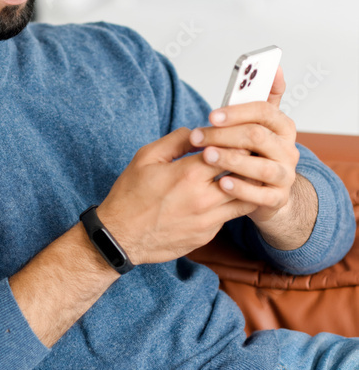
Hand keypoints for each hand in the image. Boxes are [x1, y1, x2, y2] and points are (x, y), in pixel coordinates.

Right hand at [97, 126, 258, 265]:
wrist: (120, 237)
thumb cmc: (130, 196)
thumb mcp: (146, 157)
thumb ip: (176, 140)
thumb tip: (199, 133)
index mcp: (188, 174)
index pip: (231, 151)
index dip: (238, 143)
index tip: (239, 137)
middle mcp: (203, 198)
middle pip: (246, 176)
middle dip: (250, 163)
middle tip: (250, 155)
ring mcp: (207, 220)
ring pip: (245, 199)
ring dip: (247, 186)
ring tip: (242, 175)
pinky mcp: (207, 235)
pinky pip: (229, 216)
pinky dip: (230, 204)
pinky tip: (222, 197)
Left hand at [188, 66, 304, 239]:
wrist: (268, 192)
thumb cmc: (254, 151)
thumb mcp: (257, 125)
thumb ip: (262, 98)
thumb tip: (275, 67)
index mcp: (282, 125)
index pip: (263, 110)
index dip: (236, 112)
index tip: (211, 115)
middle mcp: (288, 149)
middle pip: (257, 136)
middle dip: (224, 135)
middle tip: (197, 137)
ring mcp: (285, 175)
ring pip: (260, 166)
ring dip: (231, 160)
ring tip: (207, 157)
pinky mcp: (277, 198)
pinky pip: (261, 195)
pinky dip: (241, 188)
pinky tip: (222, 183)